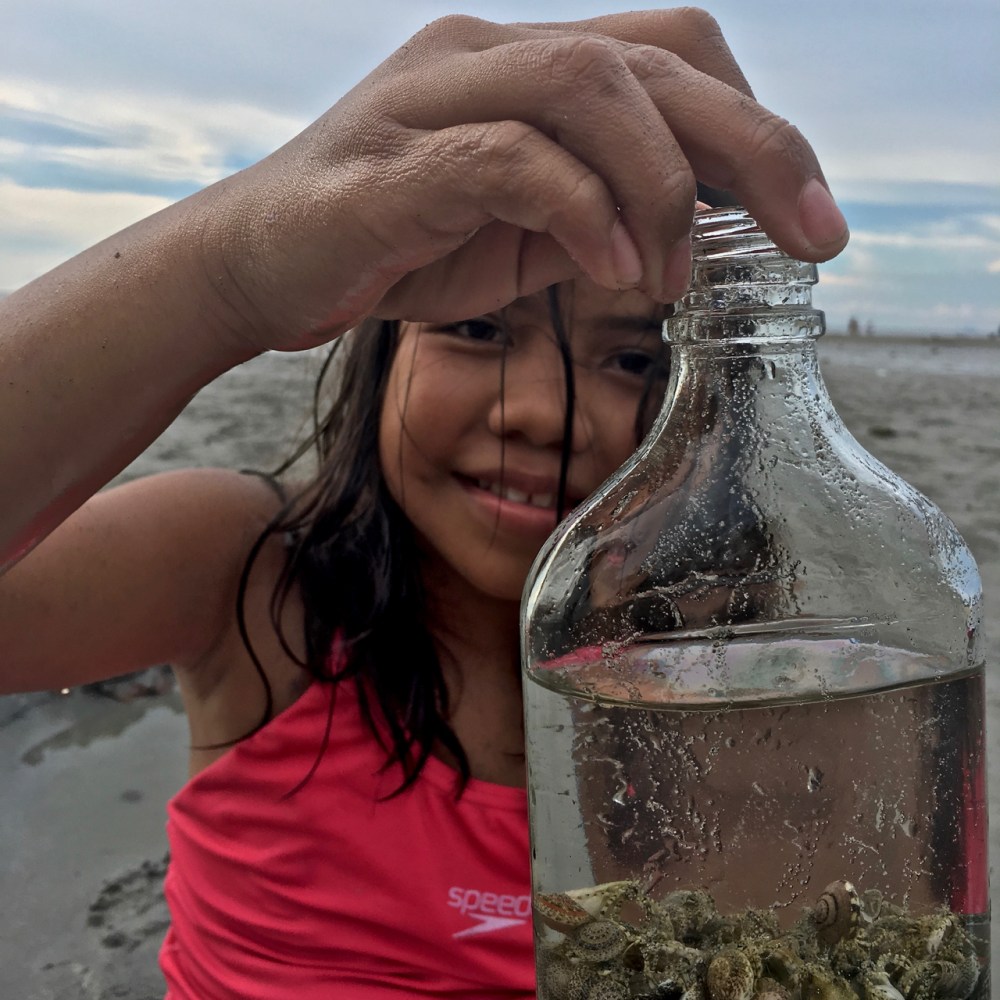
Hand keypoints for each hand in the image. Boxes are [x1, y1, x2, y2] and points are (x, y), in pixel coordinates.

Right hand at [198, 9, 848, 351]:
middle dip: (757, 149)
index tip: (807, 216)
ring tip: (678, 275)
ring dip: (661, 186)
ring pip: (588, 86)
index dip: (758, 124)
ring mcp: (435, 97)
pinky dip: (580, 212)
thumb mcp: (521, 230)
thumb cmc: (394, 247)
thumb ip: (599, 210)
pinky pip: (510, 159)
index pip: (674, 54)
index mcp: (527, 68)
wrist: (259, 269)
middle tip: (813, 237)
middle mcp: (488, 56)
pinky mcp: (393, 161)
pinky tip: (613, 273)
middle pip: (656, 60)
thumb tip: (697, 231)